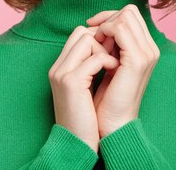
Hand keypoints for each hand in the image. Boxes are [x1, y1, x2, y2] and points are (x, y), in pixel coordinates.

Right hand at [48, 25, 118, 151]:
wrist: (79, 143)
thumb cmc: (87, 118)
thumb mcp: (87, 86)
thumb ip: (91, 64)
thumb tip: (110, 43)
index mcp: (61, 67)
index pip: (79, 33)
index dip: (100, 37)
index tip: (114, 51)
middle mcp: (58, 66)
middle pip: (82, 32)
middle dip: (104, 39)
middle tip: (117, 55)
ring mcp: (62, 72)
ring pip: (87, 39)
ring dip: (106, 49)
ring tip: (115, 64)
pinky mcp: (71, 81)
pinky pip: (94, 58)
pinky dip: (108, 61)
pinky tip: (115, 71)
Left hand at [86, 4, 160, 137]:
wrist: (112, 123)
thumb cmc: (108, 97)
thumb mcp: (112, 63)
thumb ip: (113, 44)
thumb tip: (101, 22)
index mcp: (146, 49)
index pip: (131, 14)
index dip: (110, 17)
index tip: (93, 28)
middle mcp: (151, 48)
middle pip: (130, 11)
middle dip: (108, 18)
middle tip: (94, 34)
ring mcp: (147, 53)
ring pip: (125, 16)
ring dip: (105, 24)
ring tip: (96, 42)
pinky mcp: (137, 60)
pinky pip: (119, 29)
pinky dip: (105, 32)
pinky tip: (97, 47)